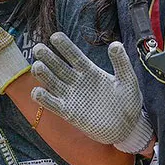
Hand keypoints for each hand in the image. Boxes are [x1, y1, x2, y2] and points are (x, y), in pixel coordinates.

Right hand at [31, 32, 153, 153]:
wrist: (127, 128)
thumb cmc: (128, 102)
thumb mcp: (128, 80)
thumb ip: (121, 63)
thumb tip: (115, 44)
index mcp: (89, 71)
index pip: (74, 55)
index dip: (65, 46)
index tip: (55, 36)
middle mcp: (77, 81)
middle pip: (58, 67)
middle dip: (47, 57)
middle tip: (38, 48)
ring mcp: (71, 96)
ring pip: (53, 83)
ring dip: (43, 75)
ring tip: (37, 66)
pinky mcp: (69, 112)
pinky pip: (53, 104)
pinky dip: (44, 98)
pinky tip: (37, 92)